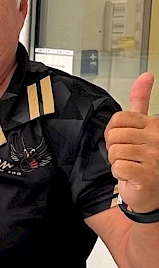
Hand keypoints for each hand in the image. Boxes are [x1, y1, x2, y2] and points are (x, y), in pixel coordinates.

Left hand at [105, 73, 158, 212]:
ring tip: (130, 165)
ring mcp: (155, 157)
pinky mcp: (147, 174)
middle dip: (114, 148)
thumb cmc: (144, 159)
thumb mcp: (143, 127)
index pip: (119, 119)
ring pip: (114, 151)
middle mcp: (158, 139)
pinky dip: (119, 173)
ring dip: (117, 162)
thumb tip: (145, 76)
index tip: (124, 140)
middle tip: (127, 156)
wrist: (151, 191)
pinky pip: (118, 166)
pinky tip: (130, 176)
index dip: (114, 131)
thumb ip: (141, 101)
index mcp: (154, 125)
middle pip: (114, 135)